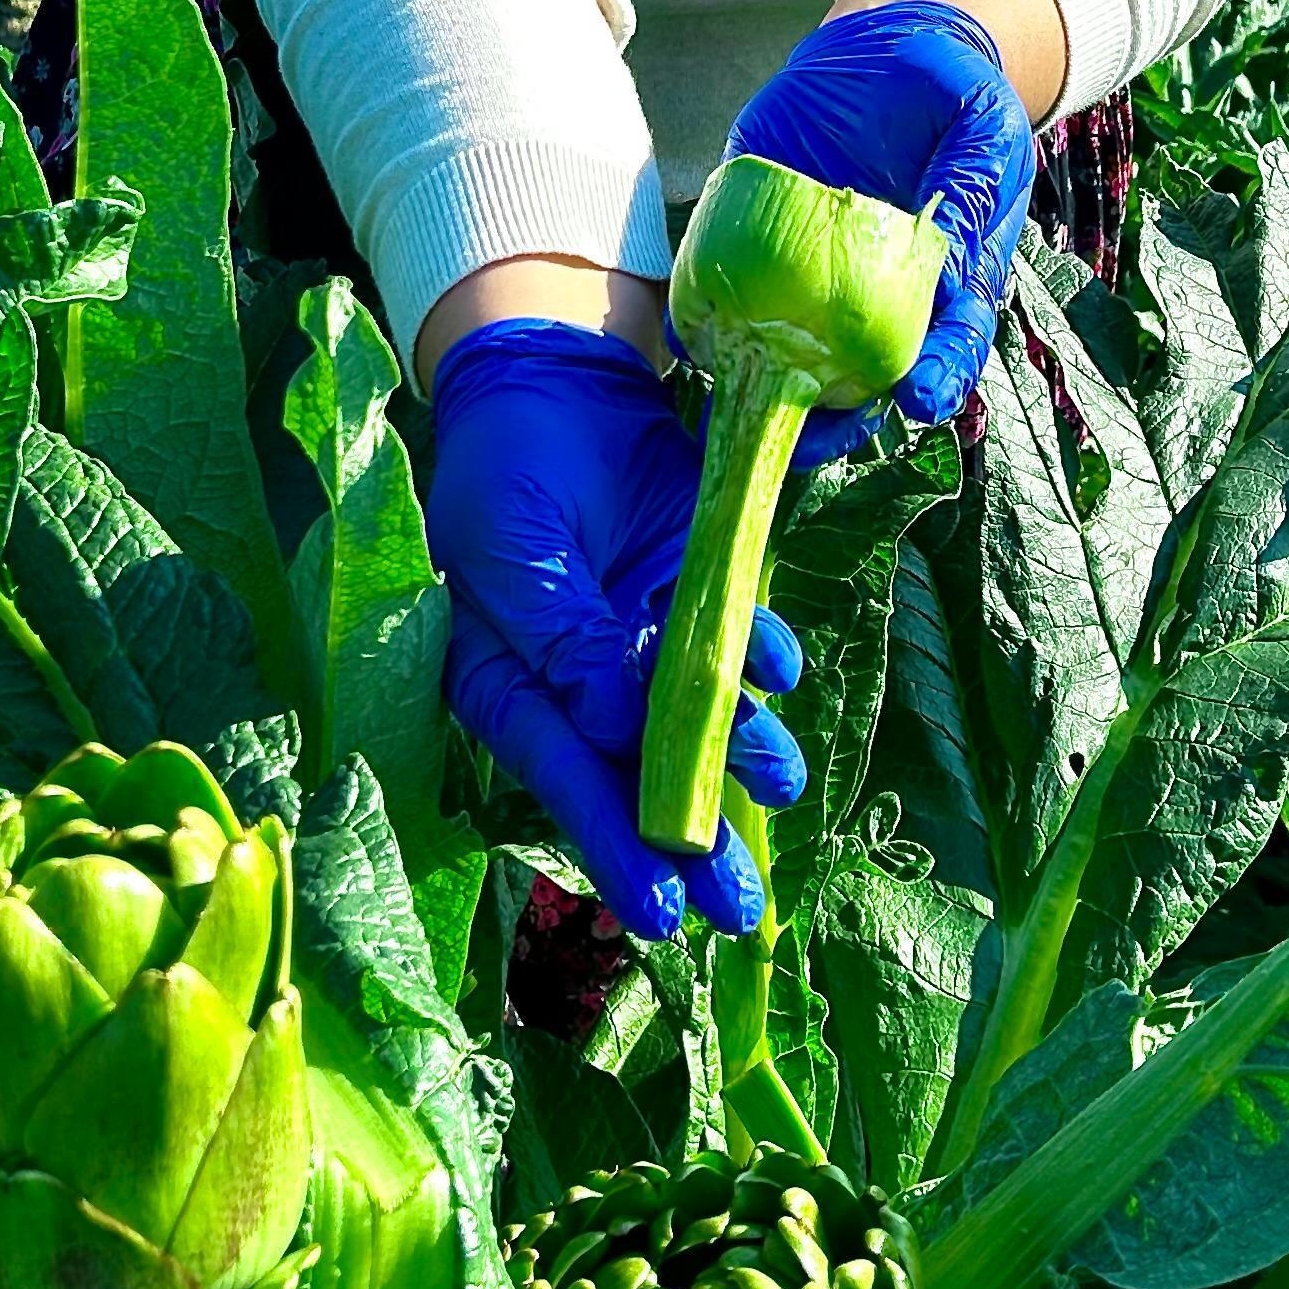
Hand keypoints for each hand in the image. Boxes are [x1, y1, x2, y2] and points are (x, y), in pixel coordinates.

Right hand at [426, 318, 803, 940]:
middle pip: (637, 771)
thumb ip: (565, 639)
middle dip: (692, 837)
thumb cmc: (505, 466)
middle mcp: (579, 679)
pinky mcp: (693, 591)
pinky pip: (733, 638)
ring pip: (697, 718)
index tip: (659, 914)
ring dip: (743, 754)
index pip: (562, 773)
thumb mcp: (514, 549)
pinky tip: (780, 671)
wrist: (552, 373)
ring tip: (783, 782)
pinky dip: (761, 658)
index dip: (613, 843)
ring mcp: (642, 638)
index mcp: (509, 680)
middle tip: (739, 911)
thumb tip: (615, 731)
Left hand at [728, 0, 1036, 458]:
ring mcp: (814, 274)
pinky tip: (693, 337)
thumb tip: (952, 237)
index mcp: (948, 279)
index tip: (921, 398)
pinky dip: (708, 319)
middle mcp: (879, 294)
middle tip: (818, 434)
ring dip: (769, 387)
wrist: (883, 49)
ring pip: (793, 351)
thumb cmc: (949, 92)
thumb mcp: (980, 121)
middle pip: (864, 374)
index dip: (938, 374)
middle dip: (842, 415)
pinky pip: (731, 290)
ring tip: (748, 407)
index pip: (950, 343)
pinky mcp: (757, 238)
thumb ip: (972, 176)